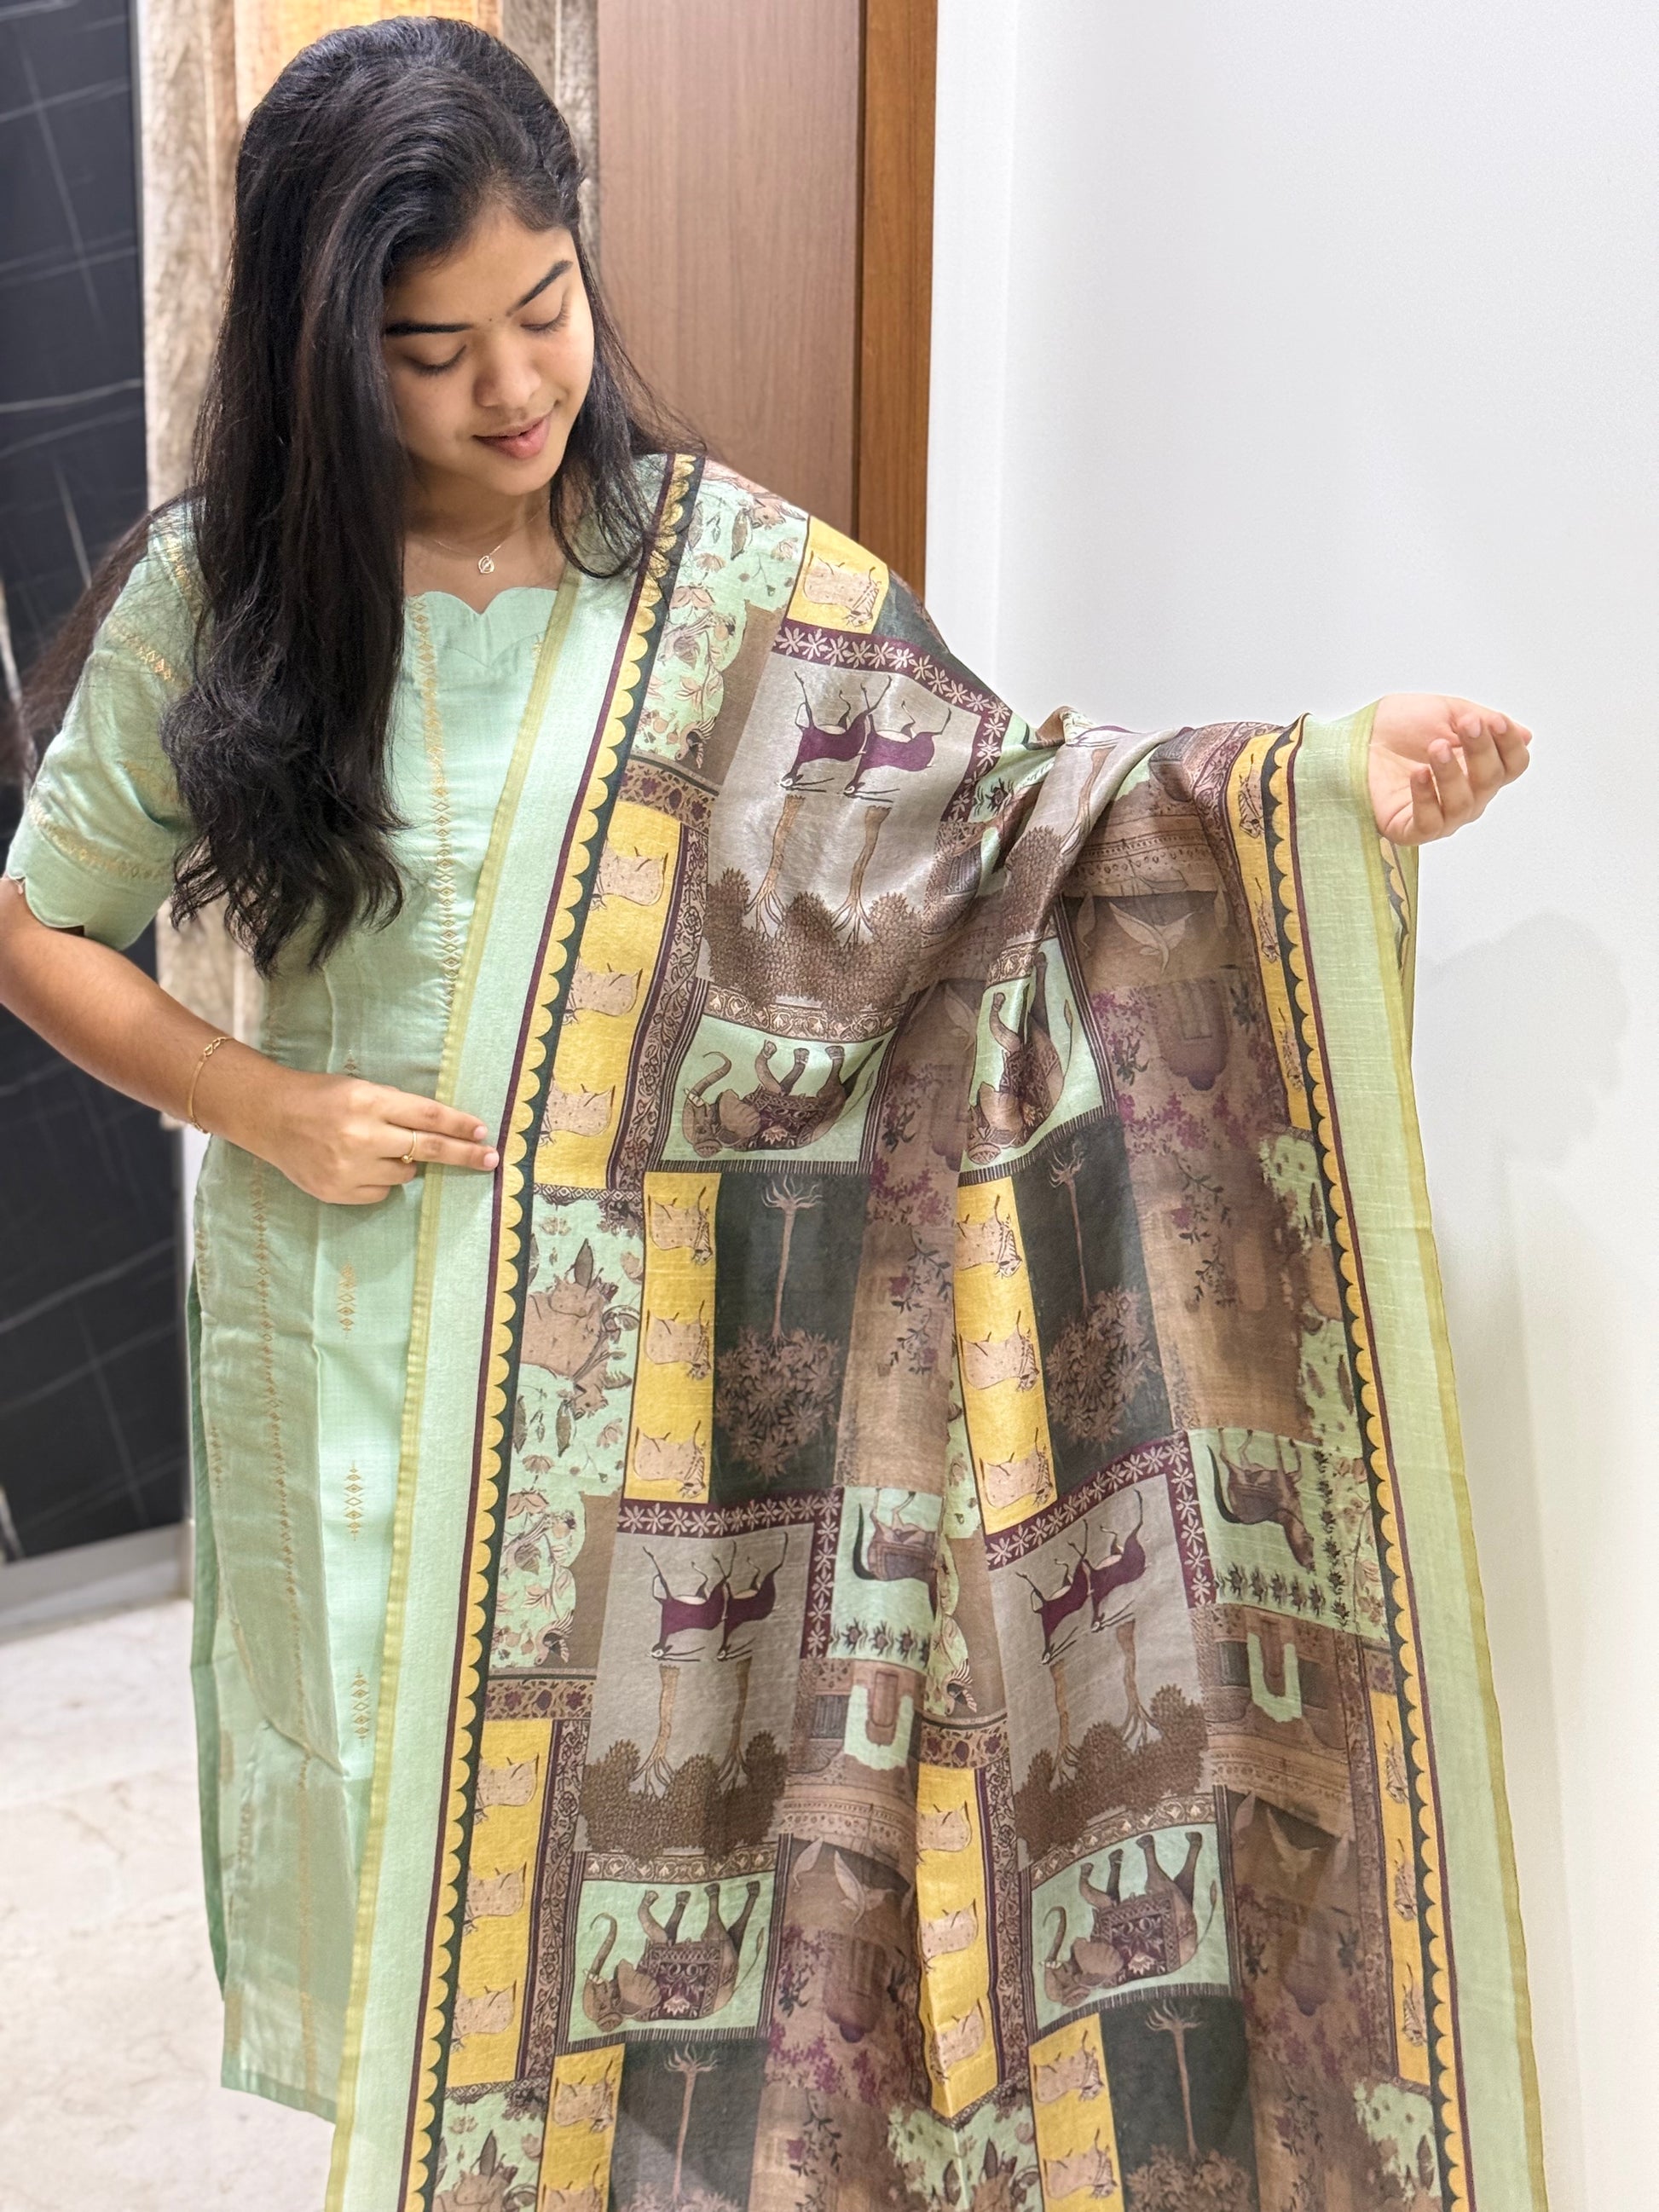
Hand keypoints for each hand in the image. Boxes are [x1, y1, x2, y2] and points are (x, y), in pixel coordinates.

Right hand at [216, 1064, 499, 1204]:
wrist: (270, 1117)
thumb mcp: (361, 1088)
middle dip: (463, 1154)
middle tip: (491, 1159)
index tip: (483, 1132)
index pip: (428, 1115)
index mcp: (369, 1101)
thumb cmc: (322, 1097)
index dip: (460, 1125)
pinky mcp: (338, 1191)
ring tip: (375, 1148)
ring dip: (405, 1163)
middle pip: (428, 1148)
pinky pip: (381, 1193)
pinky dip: (380, 1181)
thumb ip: (398, 1109)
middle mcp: (361, 1135)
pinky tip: (357, 1164)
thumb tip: (445, 1132)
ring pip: (405, 1174)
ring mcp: (349, 1167)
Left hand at [1367, 694, 1531, 844]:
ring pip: (1463, 804)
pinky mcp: (1410, 829)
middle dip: (1481, 751)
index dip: (1509, 746)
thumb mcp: (1446, 711)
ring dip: (1452, 773)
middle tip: (1465, 727)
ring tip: (1435, 748)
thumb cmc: (1399, 725)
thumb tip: (1524, 735)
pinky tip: (1418, 774)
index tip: (1494, 723)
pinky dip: (1426, 799)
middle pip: (1491, 781)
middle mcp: (1466, 794)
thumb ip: (1484, 722)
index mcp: (1479, 766)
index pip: (1513, 765)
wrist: (1355, 735)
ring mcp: (1440, 814)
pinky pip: (1429, 823)